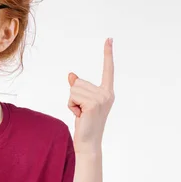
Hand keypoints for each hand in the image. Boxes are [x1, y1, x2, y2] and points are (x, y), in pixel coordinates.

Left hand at [68, 38, 114, 153]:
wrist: (88, 142)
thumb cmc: (84, 123)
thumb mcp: (81, 103)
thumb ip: (78, 88)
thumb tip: (71, 75)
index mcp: (107, 92)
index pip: (108, 69)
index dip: (107, 54)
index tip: (109, 39)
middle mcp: (107, 93)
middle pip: (79, 82)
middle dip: (74, 96)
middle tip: (82, 111)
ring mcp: (101, 98)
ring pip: (74, 89)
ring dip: (72, 102)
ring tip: (81, 114)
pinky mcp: (93, 103)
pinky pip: (72, 96)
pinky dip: (71, 106)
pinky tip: (79, 116)